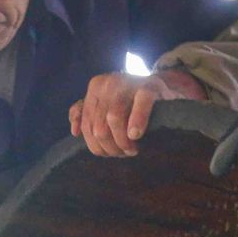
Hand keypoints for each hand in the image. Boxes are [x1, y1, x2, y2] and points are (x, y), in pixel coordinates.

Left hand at [69, 66, 205, 157]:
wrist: (162, 85)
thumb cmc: (131, 100)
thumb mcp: (106, 105)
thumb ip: (86, 114)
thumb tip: (74, 132)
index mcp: (95, 87)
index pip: (87, 124)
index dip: (96, 145)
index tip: (109, 154)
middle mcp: (108, 82)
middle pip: (99, 126)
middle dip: (110, 147)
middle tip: (123, 153)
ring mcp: (128, 82)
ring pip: (114, 118)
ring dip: (122, 141)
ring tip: (132, 149)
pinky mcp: (150, 85)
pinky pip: (141, 103)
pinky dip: (137, 121)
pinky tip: (136, 135)